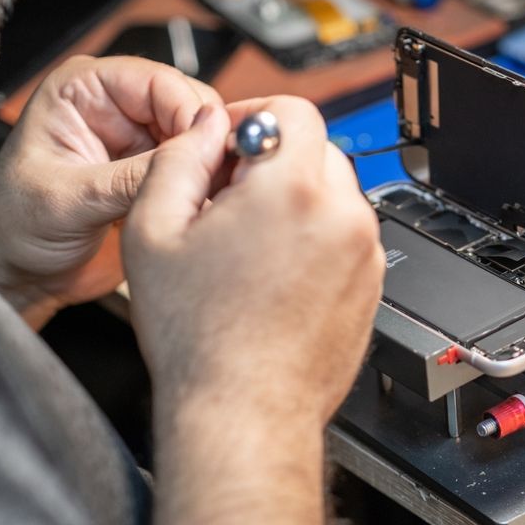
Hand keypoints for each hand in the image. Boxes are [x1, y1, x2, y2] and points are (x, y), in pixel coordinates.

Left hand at [0, 55, 220, 327]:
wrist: (18, 275)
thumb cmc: (13, 226)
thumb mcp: (69, 199)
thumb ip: (131, 176)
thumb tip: (190, 152)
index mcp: (85, 90)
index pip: (160, 83)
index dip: (191, 114)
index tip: (209, 149)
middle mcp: (118, 109)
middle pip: (191, 107)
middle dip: (209, 141)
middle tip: (219, 176)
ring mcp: (141, 143)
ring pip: (203, 140)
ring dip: (212, 167)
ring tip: (212, 195)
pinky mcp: (158, 175)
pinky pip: (200, 171)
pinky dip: (209, 187)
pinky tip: (205, 207)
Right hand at [123, 96, 383, 524]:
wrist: (245, 413)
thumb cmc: (200, 338)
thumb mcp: (153, 232)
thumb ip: (179, 159)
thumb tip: (205, 128)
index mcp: (293, 191)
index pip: (294, 111)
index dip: (254, 118)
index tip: (231, 144)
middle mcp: (343, 216)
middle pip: (317, 150)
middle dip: (273, 162)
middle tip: (230, 198)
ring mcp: (364, 253)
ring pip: (334, 195)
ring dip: (296, 201)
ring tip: (250, 247)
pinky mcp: (371, 284)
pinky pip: (346, 236)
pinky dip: (317, 238)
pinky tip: (276, 275)